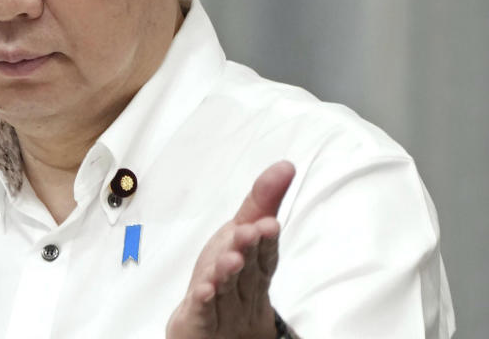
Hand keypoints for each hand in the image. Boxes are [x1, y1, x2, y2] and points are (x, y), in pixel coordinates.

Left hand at [166, 161, 295, 338]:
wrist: (217, 329)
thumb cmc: (230, 276)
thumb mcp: (243, 232)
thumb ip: (263, 201)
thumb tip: (286, 166)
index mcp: (256, 267)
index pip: (265, 253)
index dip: (266, 240)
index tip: (268, 223)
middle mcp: (244, 289)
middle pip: (247, 270)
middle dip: (248, 251)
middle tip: (248, 233)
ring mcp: (225, 308)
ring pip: (226, 289)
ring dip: (227, 274)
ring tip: (229, 260)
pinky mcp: (202, 321)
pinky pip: (203, 312)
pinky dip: (204, 302)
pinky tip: (203, 291)